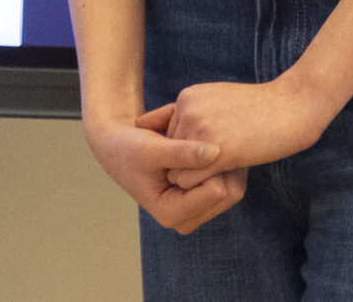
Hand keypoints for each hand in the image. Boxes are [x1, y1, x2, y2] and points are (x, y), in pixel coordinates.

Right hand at [84, 106, 243, 233]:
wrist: (118, 144)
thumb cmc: (129, 147)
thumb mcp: (151, 149)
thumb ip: (181, 152)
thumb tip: (216, 152)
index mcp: (170, 214)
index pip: (216, 190)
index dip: (213, 162)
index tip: (200, 138)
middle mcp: (185, 218)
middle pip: (230, 192)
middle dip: (223, 163)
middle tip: (209, 134)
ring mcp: (195, 209)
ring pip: (234, 186)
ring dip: (226, 160)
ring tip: (208, 137)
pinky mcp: (202, 197)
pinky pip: (231, 179)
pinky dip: (225, 160)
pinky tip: (211, 142)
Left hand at [162, 76, 335, 188]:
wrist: (293, 106)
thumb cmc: (258, 107)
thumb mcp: (218, 99)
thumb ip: (193, 114)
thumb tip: (159, 133)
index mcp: (187, 97)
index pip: (168, 137)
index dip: (188, 151)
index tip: (211, 152)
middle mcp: (188, 111)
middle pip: (169, 154)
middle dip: (189, 165)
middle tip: (218, 163)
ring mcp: (201, 130)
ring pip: (176, 170)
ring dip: (196, 177)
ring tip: (222, 169)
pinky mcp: (217, 151)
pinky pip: (189, 181)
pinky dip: (203, 186)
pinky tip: (228, 174)